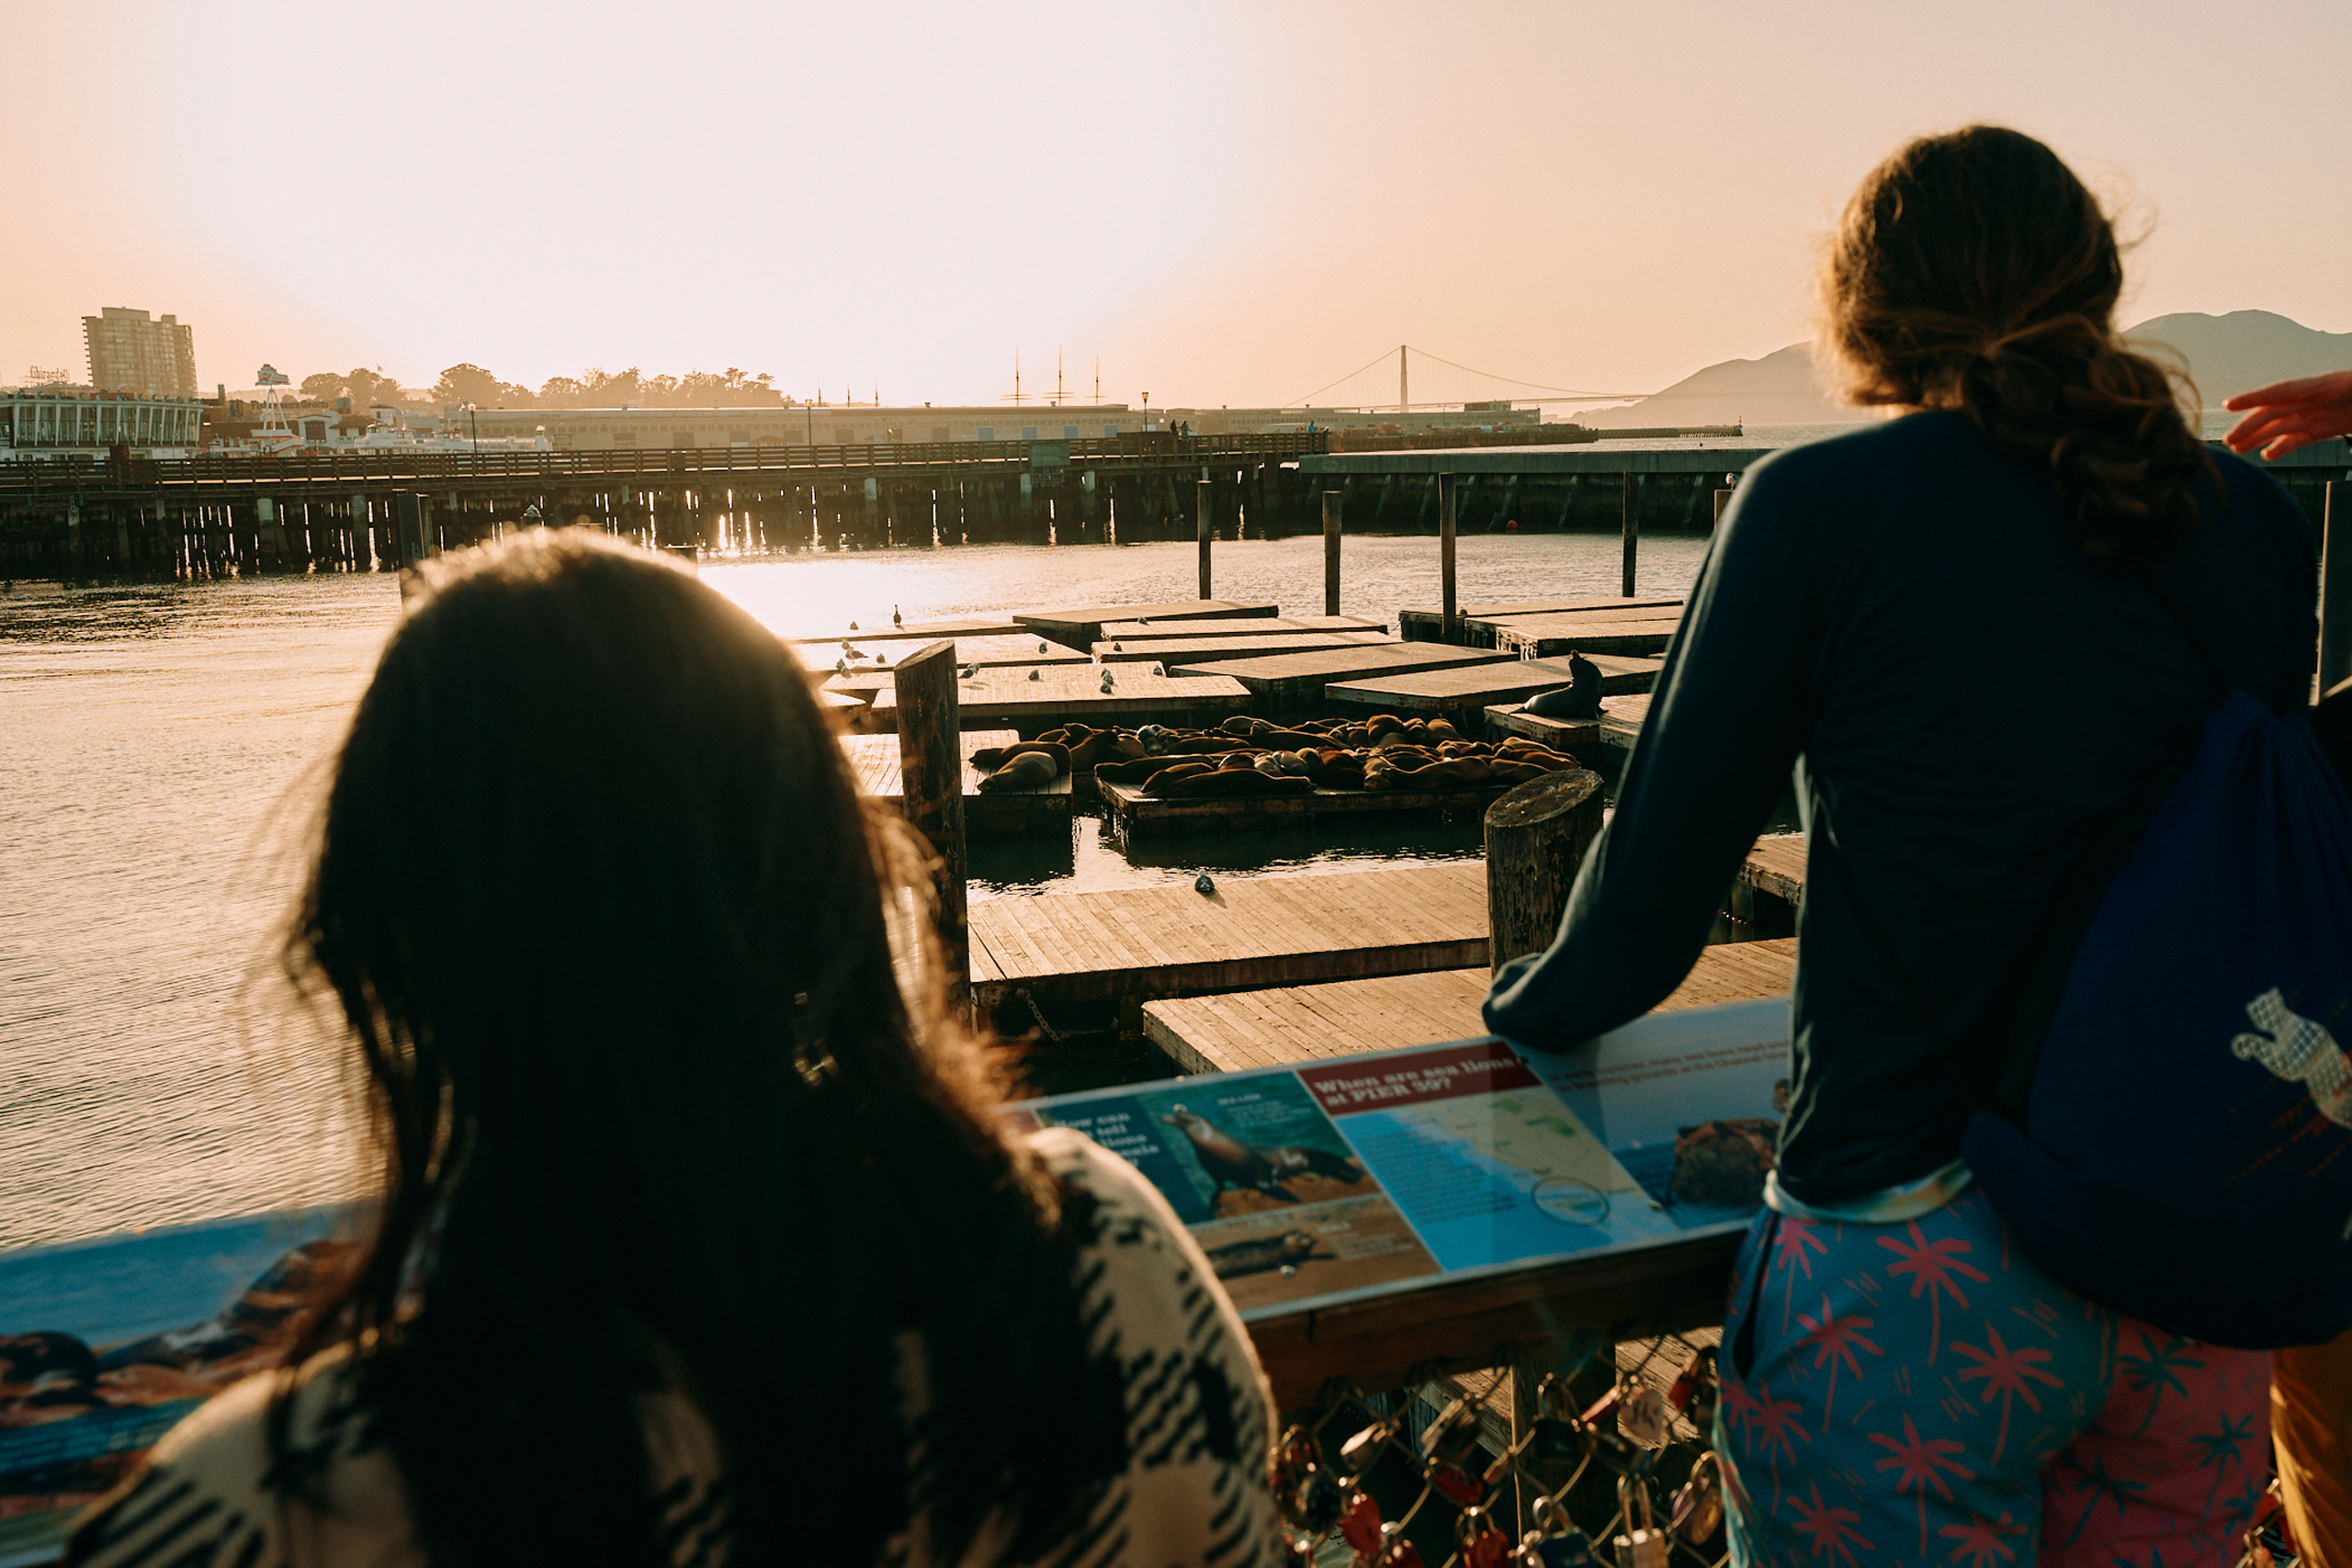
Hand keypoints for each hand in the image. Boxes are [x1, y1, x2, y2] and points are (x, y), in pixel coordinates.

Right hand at [2222, 369, 2351, 459]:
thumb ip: (2348, 390)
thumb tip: (2311, 405)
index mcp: (2324, 386)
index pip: (2283, 391)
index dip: (2254, 397)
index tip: (2228, 405)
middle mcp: (2315, 400)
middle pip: (2276, 412)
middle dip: (2251, 425)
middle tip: (2229, 441)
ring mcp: (2318, 414)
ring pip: (2282, 426)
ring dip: (2259, 437)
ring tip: (2238, 449)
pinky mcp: (2325, 427)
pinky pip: (2298, 437)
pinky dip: (2282, 447)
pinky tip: (2268, 456)